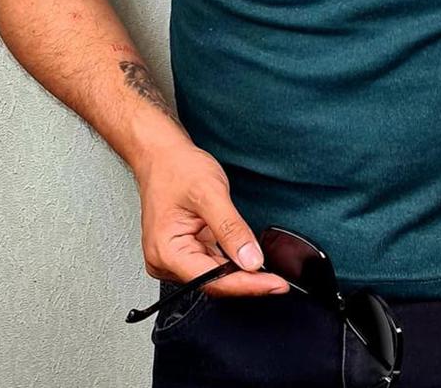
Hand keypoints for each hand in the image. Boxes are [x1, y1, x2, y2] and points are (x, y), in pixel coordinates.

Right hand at [133, 138, 289, 296]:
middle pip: (213, 282)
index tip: (275, 285)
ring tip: (269, 274)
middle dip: (246, 282)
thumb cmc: (177, 168)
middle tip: (278, 281)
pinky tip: (247, 261)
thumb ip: (231, 228)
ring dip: (240, 274)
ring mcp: (173, 257)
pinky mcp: (182, 250)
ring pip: (213, 275)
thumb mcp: (210, 193)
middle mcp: (165, 260)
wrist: (162, 156)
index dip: (247, 284)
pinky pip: (210, 264)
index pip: (212, 280)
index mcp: (166, 251)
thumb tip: (251, 260)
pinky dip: (230, 263)